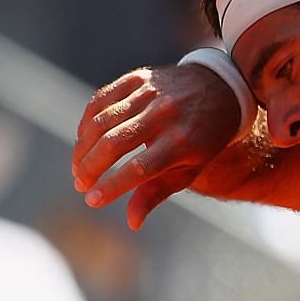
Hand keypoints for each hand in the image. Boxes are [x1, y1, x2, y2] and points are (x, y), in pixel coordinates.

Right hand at [71, 64, 243, 229]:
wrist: (222, 87)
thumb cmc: (205, 138)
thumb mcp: (190, 169)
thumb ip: (158, 193)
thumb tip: (132, 223)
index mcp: (182, 142)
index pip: (138, 169)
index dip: (111, 186)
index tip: (92, 200)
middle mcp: (164, 114)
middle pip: (114, 142)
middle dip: (90, 168)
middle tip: (80, 185)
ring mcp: (149, 92)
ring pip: (102, 120)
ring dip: (83, 147)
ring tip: (78, 168)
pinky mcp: (137, 78)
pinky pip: (102, 99)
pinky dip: (87, 121)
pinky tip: (82, 139)